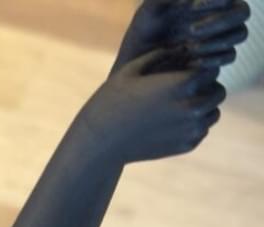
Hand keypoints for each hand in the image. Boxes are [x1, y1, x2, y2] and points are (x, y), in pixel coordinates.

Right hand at [80, 47, 226, 164]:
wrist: (99, 142)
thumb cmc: (111, 102)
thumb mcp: (130, 70)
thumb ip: (160, 56)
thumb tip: (179, 50)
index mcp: (181, 84)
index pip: (209, 68)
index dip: (196, 67)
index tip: (181, 70)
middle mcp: (192, 107)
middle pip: (217, 91)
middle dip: (204, 88)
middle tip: (182, 89)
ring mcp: (191, 129)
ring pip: (213, 113)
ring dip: (201, 107)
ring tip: (178, 106)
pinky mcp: (186, 146)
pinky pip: (201, 130)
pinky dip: (192, 125)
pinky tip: (170, 122)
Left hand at [110, 0, 250, 75]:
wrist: (136, 70)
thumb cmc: (140, 36)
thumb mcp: (148, 14)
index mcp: (206, 2)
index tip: (193, 6)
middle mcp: (217, 18)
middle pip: (240, 13)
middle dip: (218, 20)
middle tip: (190, 31)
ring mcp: (219, 39)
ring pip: (239, 34)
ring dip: (218, 40)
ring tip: (188, 47)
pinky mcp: (216, 60)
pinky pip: (229, 56)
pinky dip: (215, 58)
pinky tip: (193, 62)